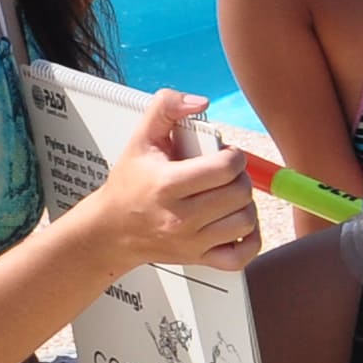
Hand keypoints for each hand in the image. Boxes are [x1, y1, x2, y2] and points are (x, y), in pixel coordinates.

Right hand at [86, 88, 257, 272]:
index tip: (225, 154)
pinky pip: (243, 255)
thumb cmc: (129, 184)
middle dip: (240, 177)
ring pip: (246, 221)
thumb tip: (200, 102)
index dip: (234, 155)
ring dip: (245, 204)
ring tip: (228, 195)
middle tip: (226, 174)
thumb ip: (167, 107)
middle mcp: (180, 218)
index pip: (225, 168)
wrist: (112, 230)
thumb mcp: (141, 138)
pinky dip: (250, 238)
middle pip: (239, 193)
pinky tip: (237, 222)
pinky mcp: (199, 259)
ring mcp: (191, 242)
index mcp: (167, 184)